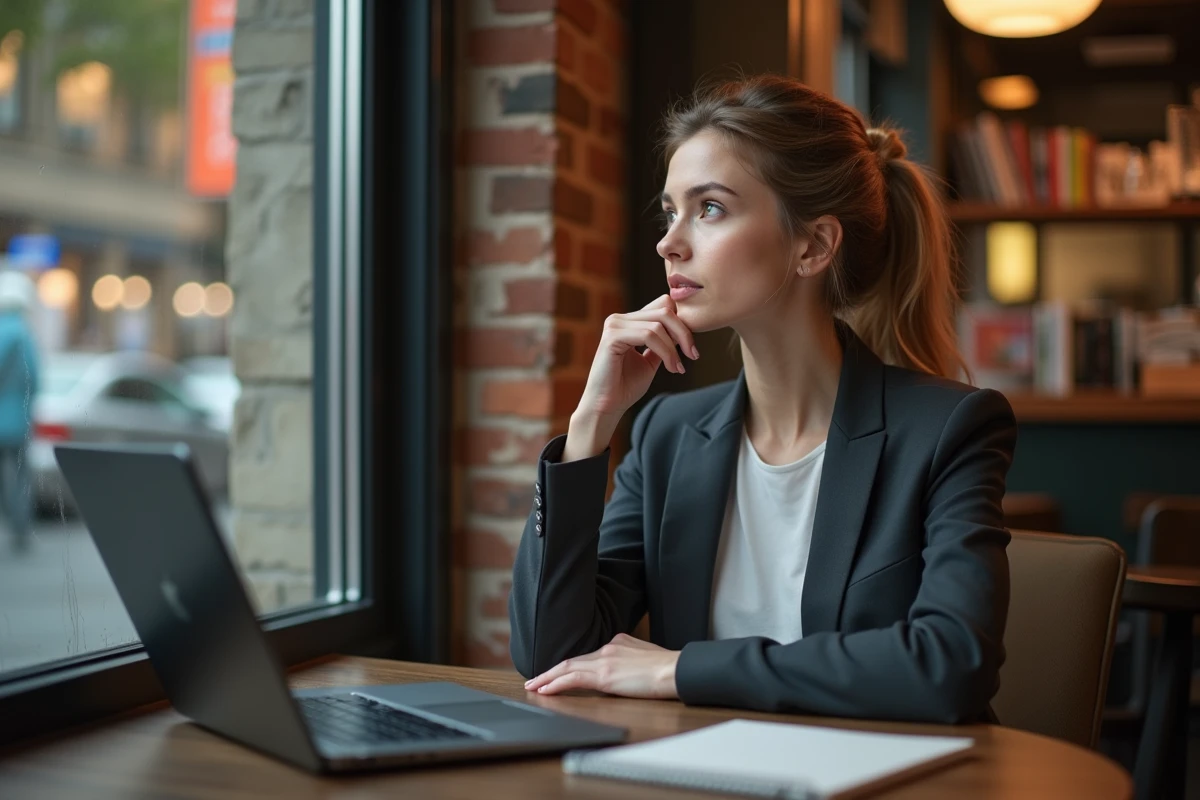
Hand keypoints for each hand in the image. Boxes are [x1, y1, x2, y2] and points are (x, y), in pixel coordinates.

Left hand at [523, 634, 680, 699]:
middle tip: (534, 679)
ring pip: (568, 667)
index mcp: (618, 642)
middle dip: (551, 671)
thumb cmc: (668, 669)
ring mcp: (605, 660)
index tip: (558, 672)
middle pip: (573, 659)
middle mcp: (609, 647)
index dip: (571, 666)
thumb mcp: (646, 657)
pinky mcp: (605, 674)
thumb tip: (625, 671)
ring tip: (533, 686)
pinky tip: (545, 689)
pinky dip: (556, 683)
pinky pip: (573, 678)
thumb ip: (630, 660)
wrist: (675, 670)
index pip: (589, 656)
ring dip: (548, 678)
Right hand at [564, 295, 697, 460]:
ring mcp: (615, 325)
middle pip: (664, 310)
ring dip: (674, 348)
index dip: (682, 323)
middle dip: (684, 333)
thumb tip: (683, 332)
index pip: (663, 304)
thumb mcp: (651, 361)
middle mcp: (619, 319)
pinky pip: (648, 335)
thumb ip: (663, 344)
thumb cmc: (626, 387)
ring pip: (658, 324)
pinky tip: (671, 368)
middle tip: (693, 355)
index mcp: (628, 322)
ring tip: (678, 367)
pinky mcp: (612, 337)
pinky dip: (665, 352)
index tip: (691, 349)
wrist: (607, 406)